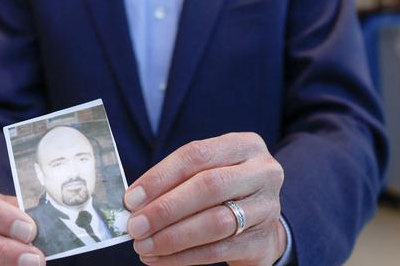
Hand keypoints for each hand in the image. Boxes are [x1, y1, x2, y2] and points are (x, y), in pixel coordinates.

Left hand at [124, 133, 286, 265]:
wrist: (261, 223)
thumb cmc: (224, 191)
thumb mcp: (208, 172)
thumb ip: (176, 181)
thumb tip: (135, 202)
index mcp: (244, 145)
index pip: (196, 155)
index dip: (160, 176)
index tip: (132, 197)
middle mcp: (262, 172)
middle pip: (208, 186)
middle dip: (165, 208)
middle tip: (135, 225)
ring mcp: (267, 206)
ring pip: (215, 222)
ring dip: (172, 237)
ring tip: (144, 246)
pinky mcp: (263, 240)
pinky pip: (218, 249)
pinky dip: (184, 257)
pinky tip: (161, 259)